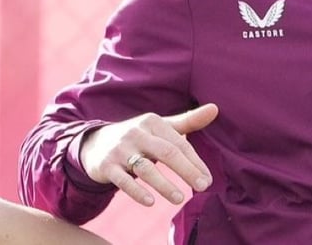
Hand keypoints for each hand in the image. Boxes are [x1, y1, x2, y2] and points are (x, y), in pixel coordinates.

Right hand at [79, 103, 217, 206]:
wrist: (96, 144)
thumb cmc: (139, 136)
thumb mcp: (161, 127)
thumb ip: (188, 121)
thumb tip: (215, 108)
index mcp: (153, 122)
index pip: (179, 143)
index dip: (195, 162)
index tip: (208, 179)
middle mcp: (137, 133)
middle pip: (166, 152)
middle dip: (186, 170)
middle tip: (203, 186)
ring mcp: (120, 150)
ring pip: (145, 168)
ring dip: (164, 185)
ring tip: (179, 199)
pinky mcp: (106, 166)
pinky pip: (123, 181)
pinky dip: (137, 192)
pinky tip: (151, 202)